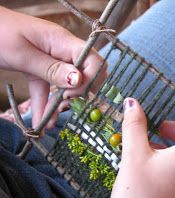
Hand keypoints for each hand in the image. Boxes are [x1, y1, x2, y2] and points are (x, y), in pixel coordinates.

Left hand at [0, 7, 105, 128]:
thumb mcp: (23, 54)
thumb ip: (52, 69)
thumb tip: (79, 81)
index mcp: (63, 42)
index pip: (94, 61)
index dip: (90, 80)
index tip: (71, 93)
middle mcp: (63, 51)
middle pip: (87, 74)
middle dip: (80, 93)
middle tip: (64, 102)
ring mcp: (53, 61)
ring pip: (68, 85)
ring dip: (62, 104)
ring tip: (50, 121)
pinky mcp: (40, 69)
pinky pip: (48, 89)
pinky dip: (45, 106)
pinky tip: (40, 122)